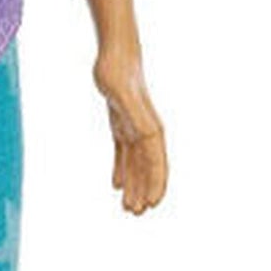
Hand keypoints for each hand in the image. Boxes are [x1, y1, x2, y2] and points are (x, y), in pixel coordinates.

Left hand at [93, 48, 167, 214]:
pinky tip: (116, 185)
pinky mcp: (122, 124)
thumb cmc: (119, 75)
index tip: (152, 204)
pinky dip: (121, 170)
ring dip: (133, 185)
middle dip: (143, 191)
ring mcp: (134, 128)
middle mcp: (146, 132)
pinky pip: (123, 153)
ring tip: (128, 206)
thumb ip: (136, 117)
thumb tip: (148, 138)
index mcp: (150, 130)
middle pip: (147, 169)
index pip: (156, 164)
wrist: (115, 57)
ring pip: (135, 164)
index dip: (155, 185)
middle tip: (136, 213)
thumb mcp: (124, 98)